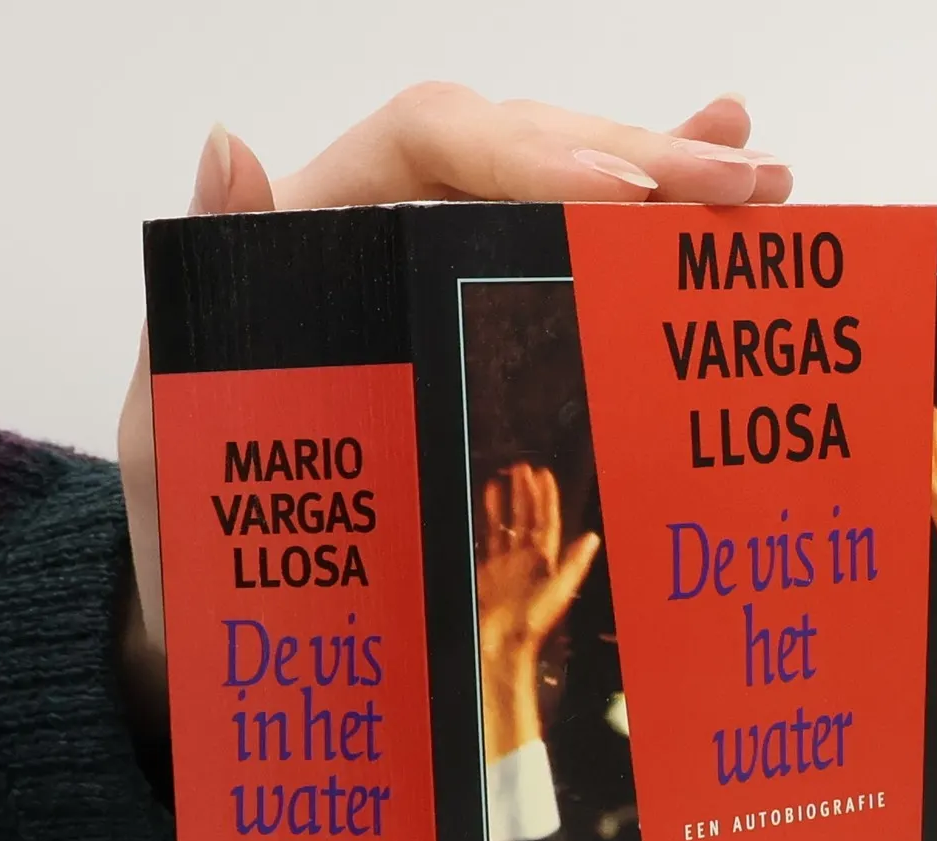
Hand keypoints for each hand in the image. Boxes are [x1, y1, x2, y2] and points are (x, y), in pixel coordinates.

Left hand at [115, 89, 792, 750]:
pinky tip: (715, 186)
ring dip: (668, 177)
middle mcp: (385, 232)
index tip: (613, 198)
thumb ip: (199, 294)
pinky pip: (567, 252)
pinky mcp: (476, 321)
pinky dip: (646, 220)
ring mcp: (440, 273)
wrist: (220, 603)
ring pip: (561, 188)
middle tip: (738, 184)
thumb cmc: (193, 522)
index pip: (430, 140)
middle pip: (521, 146)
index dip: (528, 152)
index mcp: (315, 234)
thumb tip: (230, 148)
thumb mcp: (173, 417)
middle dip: (637, 157)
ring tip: (763, 182)